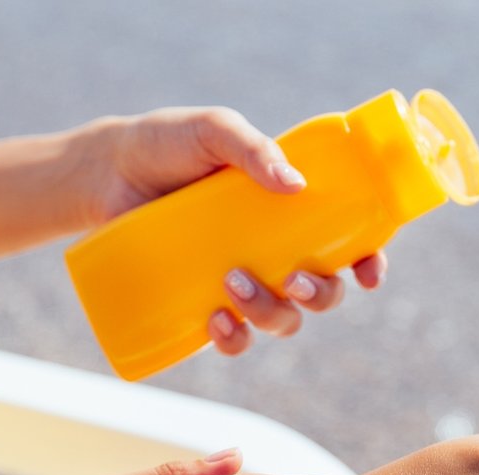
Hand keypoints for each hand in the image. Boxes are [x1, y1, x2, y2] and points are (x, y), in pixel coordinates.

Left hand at [94, 107, 387, 356]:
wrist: (108, 171)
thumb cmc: (168, 143)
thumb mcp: (213, 131)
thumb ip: (252, 148)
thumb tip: (296, 185)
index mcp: (293, 211)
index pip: (349, 242)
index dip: (369, 261)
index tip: (368, 270)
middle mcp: (275, 251)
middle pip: (322, 292)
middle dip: (320, 295)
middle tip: (292, 277)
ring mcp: (241, 280)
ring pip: (281, 319)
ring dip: (270, 314)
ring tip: (232, 284)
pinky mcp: (203, 301)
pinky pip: (232, 338)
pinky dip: (232, 339)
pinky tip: (215, 321)